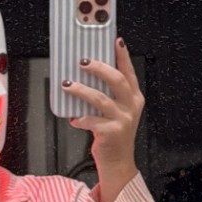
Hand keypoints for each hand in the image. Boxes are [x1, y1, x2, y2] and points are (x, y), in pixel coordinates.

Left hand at [61, 37, 143, 198]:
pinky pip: (90, 120)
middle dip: (98, 67)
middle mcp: (131, 106)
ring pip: (99, 98)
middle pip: (116, 80)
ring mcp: (122, 120)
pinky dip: (79, 118)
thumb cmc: (114, 134)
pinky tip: (73, 118)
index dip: (123, 55)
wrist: (118, 162)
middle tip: (82, 62)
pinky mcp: (110, 132)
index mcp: (134, 98)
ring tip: (67, 85)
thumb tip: (86, 74)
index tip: (116, 40)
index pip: (129, 71)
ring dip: (80, 90)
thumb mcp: (118, 111)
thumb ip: (109, 94)